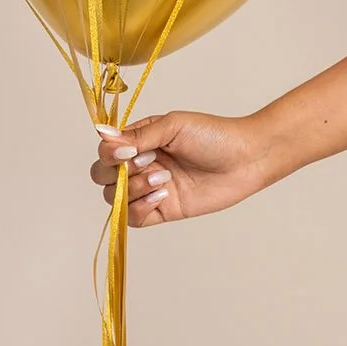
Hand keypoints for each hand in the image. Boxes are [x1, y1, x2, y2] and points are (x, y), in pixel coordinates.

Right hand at [89, 112, 275, 228]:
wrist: (245, 159)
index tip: (129, 151)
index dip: (110, 154)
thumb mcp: (174, 126)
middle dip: (117, 174)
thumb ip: (138, 135)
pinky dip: (140, 208)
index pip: (106, 151)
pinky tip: (163, 195)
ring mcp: (150, 188)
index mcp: (142, 139)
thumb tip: (101, 133)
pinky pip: (133, 218)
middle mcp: (142, 164)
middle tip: (148, 163)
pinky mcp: (162, 210)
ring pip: (116, 199)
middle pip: (103, 177)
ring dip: (134, 189)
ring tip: (164, 178)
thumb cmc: (214, 135)